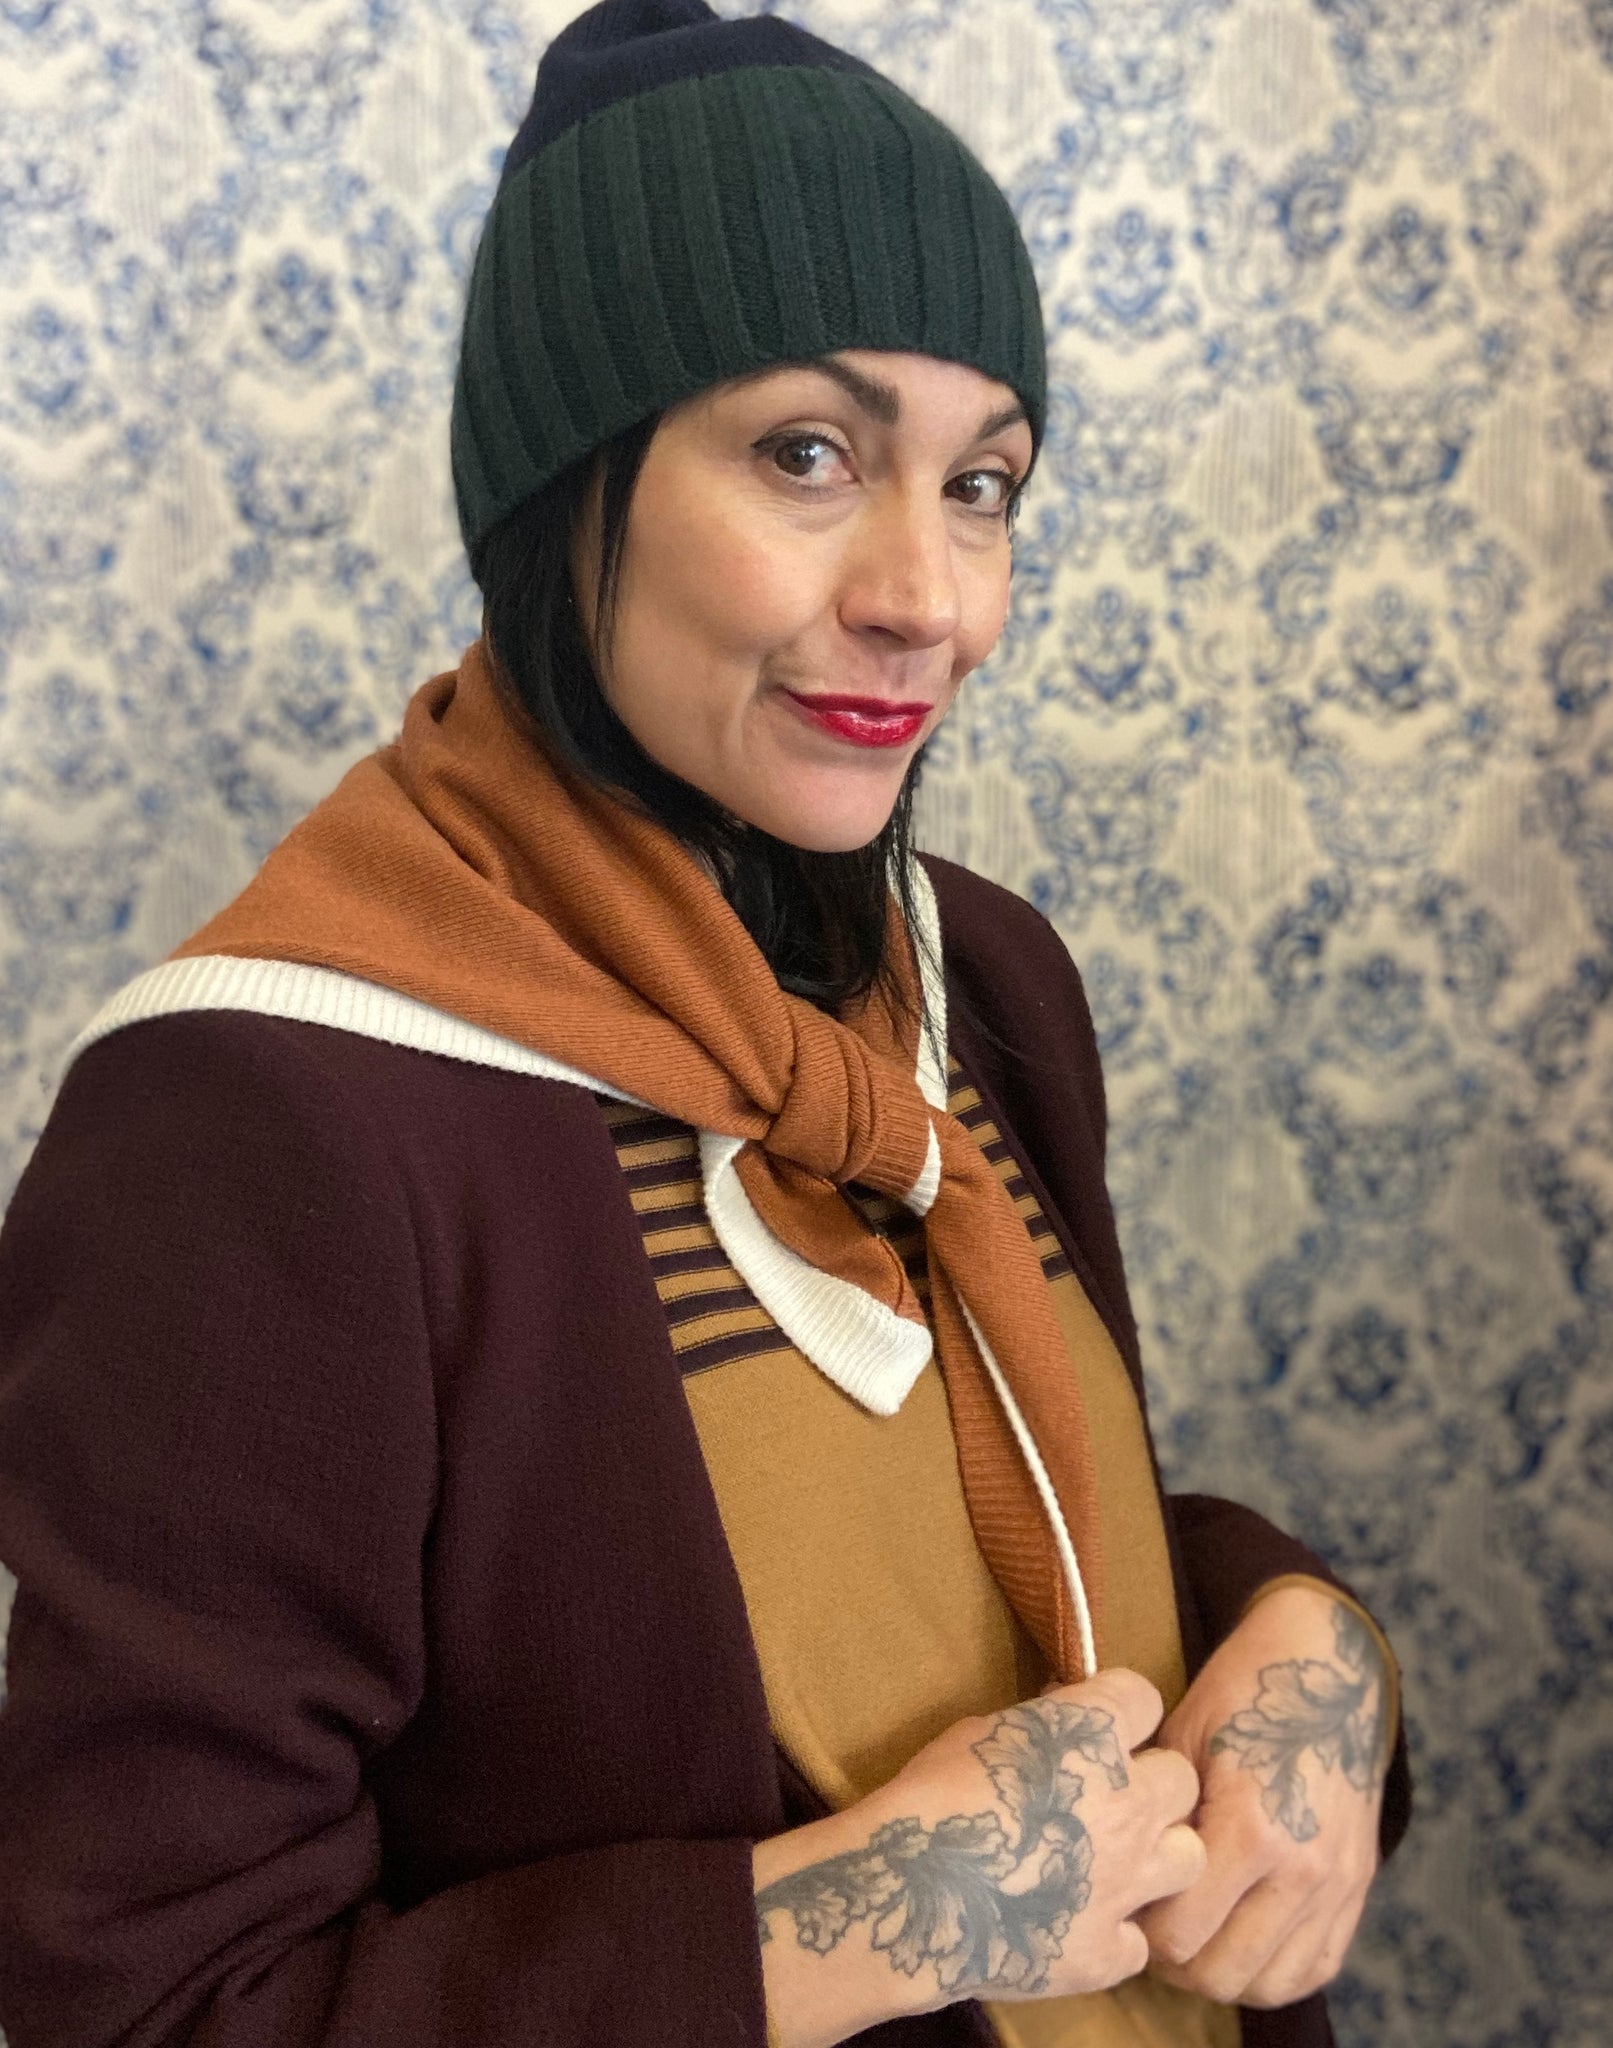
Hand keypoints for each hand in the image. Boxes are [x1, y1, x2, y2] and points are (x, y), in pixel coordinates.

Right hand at [755, 1668, 1204, 2047]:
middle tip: (1112, 1800)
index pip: (1144, 1697)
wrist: (909, 1891)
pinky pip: (1138, 1939)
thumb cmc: (931, 1795)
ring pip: (1189, 1858)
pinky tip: (1078, 1926)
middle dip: (1151, 1785)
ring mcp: (1126, 1881)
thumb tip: (1059, 1724)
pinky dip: (1114, 1934)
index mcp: (1092, 1733)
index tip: (1098, 1728)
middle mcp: (1128, 1802)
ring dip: (1157, 1857)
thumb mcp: (980, 1732)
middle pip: (1182, 1779)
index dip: (1121, 1713)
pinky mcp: (1108, 1949)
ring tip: (1116, 1864)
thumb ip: (1038, 1728)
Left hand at [1139, 1584, 1389, 2009]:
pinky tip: (1243, 1939)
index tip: (1126, 1901)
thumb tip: (1116, 1869)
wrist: (1329, 1665)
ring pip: (1268, 1985)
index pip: (1179, 1934)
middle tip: (1152, 1925)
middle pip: (1221, 1974)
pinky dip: (1274, 1970)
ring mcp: (1337, 1886)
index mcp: (1250, 1828)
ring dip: (1223, 1971)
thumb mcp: (1182, 1738)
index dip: (1139, 1928)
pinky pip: (1315, 1969)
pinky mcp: (1359, 1889)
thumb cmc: (1242, 1692)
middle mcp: (1300, 1870)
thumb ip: (1155, 1811)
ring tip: (1196, 1934)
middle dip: (1174, 1962)